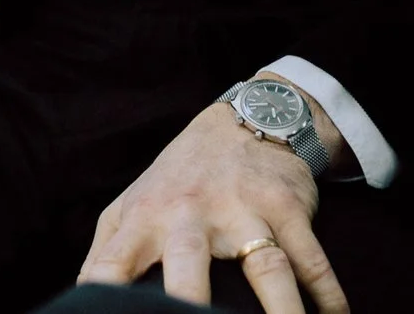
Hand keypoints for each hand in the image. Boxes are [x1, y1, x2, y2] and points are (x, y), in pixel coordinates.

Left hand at [78, 99, 348, 313]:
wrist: (244, 119)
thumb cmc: (180, 178)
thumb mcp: (134, 205)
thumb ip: (108, 253)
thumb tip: (85, 300)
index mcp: (146, 217)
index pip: (112, 262)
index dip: (104, 293)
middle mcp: (192, 212)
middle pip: (188, 259)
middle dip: (188, 297)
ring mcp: (244, 208)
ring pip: (266, 267)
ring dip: (281, 311)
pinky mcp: (288, 207)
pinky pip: (313, 261)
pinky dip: (328, 297)